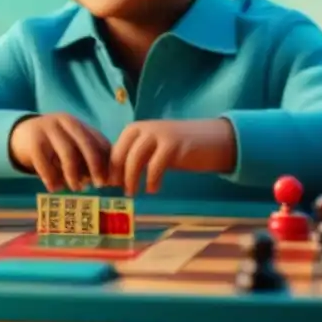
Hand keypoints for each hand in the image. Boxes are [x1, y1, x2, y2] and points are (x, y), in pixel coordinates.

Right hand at [9, 113, 110, 191]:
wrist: (20, 133)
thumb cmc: (53, 145)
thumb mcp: (70, 146)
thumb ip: (87, 159)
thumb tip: (109, 182)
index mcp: (79, 124)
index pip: (99, 141)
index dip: (108, 161)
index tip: (112, 181)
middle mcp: (65, 123)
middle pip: (87, 144)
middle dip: (96, 166)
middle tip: (99, 185)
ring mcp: (48, 129)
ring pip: (68, 153)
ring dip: (75, 174)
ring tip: (76, 188)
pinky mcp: (33, 141)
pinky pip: (46, 161)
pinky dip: (52, 178)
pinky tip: (55, 188)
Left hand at [108, 119, 236, 196]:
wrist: (212, 140)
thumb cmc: (179, 148)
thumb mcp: (153, 149)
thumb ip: (135, 157)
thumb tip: (115, 178)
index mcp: (136, 129)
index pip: (114, 150)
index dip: (109, 169)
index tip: (109, 187)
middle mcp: (145, 129)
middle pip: (121, 153)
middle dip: (116, 175)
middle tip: (117, 192)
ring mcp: (159, 134)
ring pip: (135, 158)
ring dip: (131, 179)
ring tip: (133, 193)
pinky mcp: (173, 144)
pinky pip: (155, 165)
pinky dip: (152, 180)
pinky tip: (154, 189)